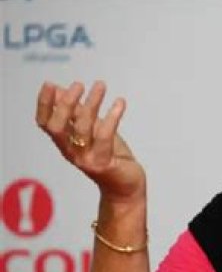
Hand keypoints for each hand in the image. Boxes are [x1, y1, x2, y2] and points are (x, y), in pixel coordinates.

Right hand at [35, 81, 145, 204]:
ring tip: (101, 86)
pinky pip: (105, 137)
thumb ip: (77, 113)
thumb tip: (60, 90)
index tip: (50, 84)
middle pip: (57, 126)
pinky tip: (120, 102)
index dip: (44, 104)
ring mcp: (86, 159)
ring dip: (91, 104)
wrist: (126, 187)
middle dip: (66, 103)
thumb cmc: (110, 157)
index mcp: (65, 143)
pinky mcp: (104, 164)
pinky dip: (112, 117)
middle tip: (79, 85)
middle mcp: (71, 152)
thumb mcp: (92, 131)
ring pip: (83, 129)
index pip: (45, 123)